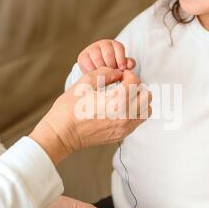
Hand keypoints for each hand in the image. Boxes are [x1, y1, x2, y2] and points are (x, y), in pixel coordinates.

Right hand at [29, 67, 151, 164]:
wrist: (62, 134)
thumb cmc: (69, 109)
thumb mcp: (85, 83)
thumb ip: (105, 72)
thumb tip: (117, 72)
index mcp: (115, 101)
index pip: (135, 82)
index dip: (128, 74)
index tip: (119, 75)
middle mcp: (124, 116)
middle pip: (146, 96)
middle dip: (137, 86)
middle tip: (124, 84)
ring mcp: (124, 128)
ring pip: (146, 110)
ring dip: (139, 100)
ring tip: (124, 96)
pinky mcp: (121, 135)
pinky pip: (138, 121)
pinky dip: (135, 112)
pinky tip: (120, 108)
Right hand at [78, 39, 135, 72]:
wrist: (98, 74)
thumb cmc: (114, 69)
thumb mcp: (122, 66)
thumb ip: (128, 64)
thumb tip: (130, 64)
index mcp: (114, 45)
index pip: (119, 48)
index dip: (121, 60)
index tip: (121, 70)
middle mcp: (103, 44)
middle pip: (108, 54)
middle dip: (112, 67)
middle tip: (112, 75)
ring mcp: (91, 49)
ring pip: (98, 58)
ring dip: (102, 70)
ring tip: (105, 77)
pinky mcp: (82, 56)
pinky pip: (87, 63)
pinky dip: (92, 71)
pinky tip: (96, 76)